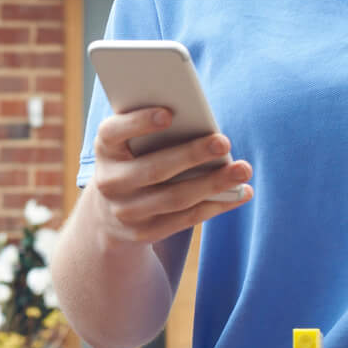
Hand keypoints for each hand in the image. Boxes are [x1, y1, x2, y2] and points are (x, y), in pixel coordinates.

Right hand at [85, 108, 252, 246]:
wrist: (108, 212)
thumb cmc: (134, 159)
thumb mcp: (131, 142)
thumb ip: (153, 129)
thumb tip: (199, 120)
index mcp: (104, 149)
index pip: (113, 133)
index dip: (138, 122)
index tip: (168, 113)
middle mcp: (109, 182)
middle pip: (154, 169)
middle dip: (191, 155)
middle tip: (223, 141)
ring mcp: (125, 212)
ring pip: (174, 198)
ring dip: (213, 183)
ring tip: (243, 169)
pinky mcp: (143, 234)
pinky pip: (185, 220)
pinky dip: (216, 206)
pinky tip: (240, 192)